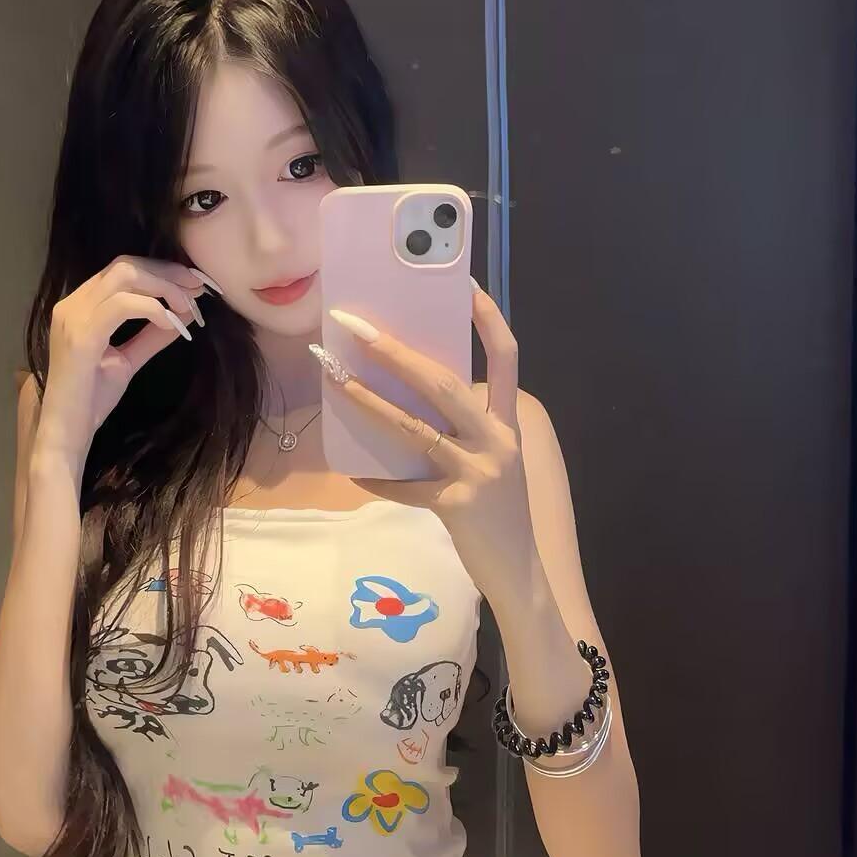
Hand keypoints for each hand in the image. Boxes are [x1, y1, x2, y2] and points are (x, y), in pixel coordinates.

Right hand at [36, 254, 210, 464]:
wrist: (67, 432)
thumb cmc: (91, 400)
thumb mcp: (127, 361)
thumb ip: (150, 337)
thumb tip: (180, 316)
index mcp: (80, 306)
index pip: (121, 270)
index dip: (160, 271)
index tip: (192, 285)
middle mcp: (72, 304)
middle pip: (125, 265)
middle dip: (167, 272)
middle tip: (197, 289)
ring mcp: (73, 317)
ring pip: (125, 276)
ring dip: (164, 287)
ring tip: (187, 306)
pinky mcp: (81, 336)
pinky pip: (123, 305)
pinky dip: (154, 309)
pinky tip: (171, 324)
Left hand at [314, 285, 533, 597]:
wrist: (520, 573)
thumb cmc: (499, 514)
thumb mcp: (491, 463)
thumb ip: (463, 431)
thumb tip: (404, 399)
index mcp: (508, 423)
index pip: (505, 356)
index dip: (486, 318)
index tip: (462, 283)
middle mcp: (498, 440)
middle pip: (444, 382)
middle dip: (396, 351)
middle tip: (355, 327)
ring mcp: (478, 472)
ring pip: (415, 427)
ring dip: (370, 401)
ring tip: (336, 379)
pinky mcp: (457, 505)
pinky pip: (404, 487)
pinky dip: (376, 478)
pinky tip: (352, 471)